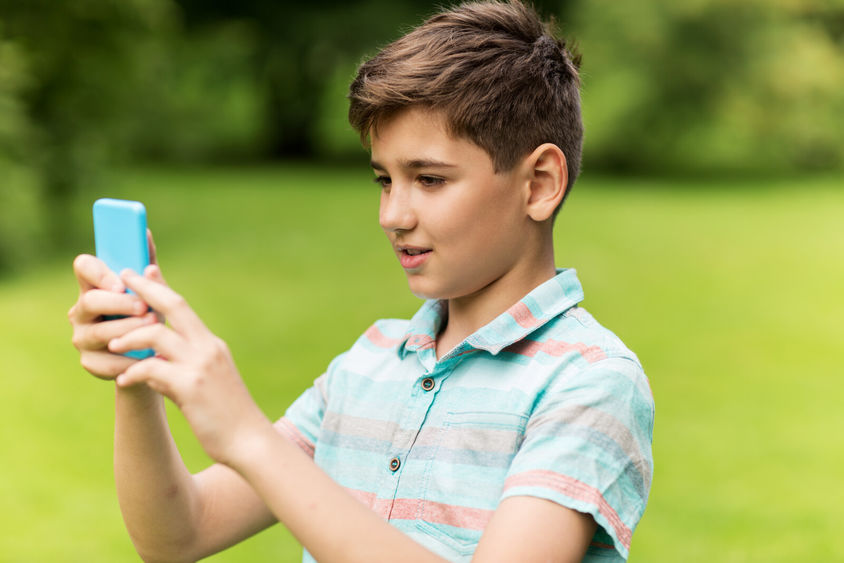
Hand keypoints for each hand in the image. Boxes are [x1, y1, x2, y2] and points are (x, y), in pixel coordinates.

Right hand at [68, 254, 157, 378]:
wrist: (152, 355)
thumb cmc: (149, 314)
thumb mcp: (153, 290)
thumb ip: (148, 264)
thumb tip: (145, 234)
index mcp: (95, 285)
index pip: (84, 267)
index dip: (99, 272)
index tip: (120, 282)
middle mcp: (82, 310)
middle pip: (90, 301)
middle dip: (120, 304)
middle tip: (145, 308)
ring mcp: (82, 337)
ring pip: (99, 333)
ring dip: (128, 330)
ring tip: (153, 328)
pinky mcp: (89, 362)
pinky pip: (106, 362)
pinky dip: (130, 359)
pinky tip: (148, 356)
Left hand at [109, 269, 271, 466]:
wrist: (249, 441)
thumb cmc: (228, 416)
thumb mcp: (208, 384)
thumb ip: (182, 369)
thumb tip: (154, 366)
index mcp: (212, 345)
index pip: (184, 307)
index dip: (162, 287)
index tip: (144, 271)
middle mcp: (208, 348)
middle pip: (174, 306)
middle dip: (145, 290)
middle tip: (121, 279)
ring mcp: (200, 365)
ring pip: (156, 334)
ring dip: (129, 336)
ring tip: (112, 345)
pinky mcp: (190, 386)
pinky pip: (152, 369)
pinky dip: (133, 372)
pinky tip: (123, 382)